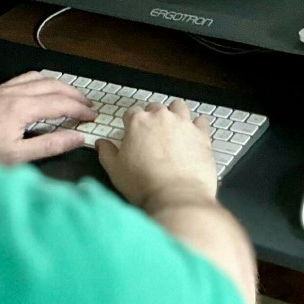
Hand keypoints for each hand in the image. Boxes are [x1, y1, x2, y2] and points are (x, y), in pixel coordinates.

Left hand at [0, 72, 94, 171]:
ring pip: (37, 78)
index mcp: (21, 108)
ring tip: (69, 95)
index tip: (92, 116)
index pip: (60, 103)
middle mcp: (11, 93)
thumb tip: (77, 138)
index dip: (80, 109)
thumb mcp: (18, 157)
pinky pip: (21, 79)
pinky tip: (39, 91)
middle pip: (52, 86)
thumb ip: (51, 145)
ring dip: (57, 84)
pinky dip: (38, 82)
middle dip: (73, 94)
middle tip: (87, 105)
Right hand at [95, 99, 217, 209]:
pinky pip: (201, 121)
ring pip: (179, 107)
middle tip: (152, 135)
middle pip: (156, 108)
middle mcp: (162, 117)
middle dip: (153, 118)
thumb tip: (101, 144)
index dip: (131, 124)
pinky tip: (194, 136)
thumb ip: (106, 153)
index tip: (133, 134)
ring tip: (174, 129)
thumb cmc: (144, 185)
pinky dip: (197, 126)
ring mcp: (184, 124)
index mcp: (138, 122)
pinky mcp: (202, 135)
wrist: (176, 197)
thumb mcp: (115, 171)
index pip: (132, 113)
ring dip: (175, 114)